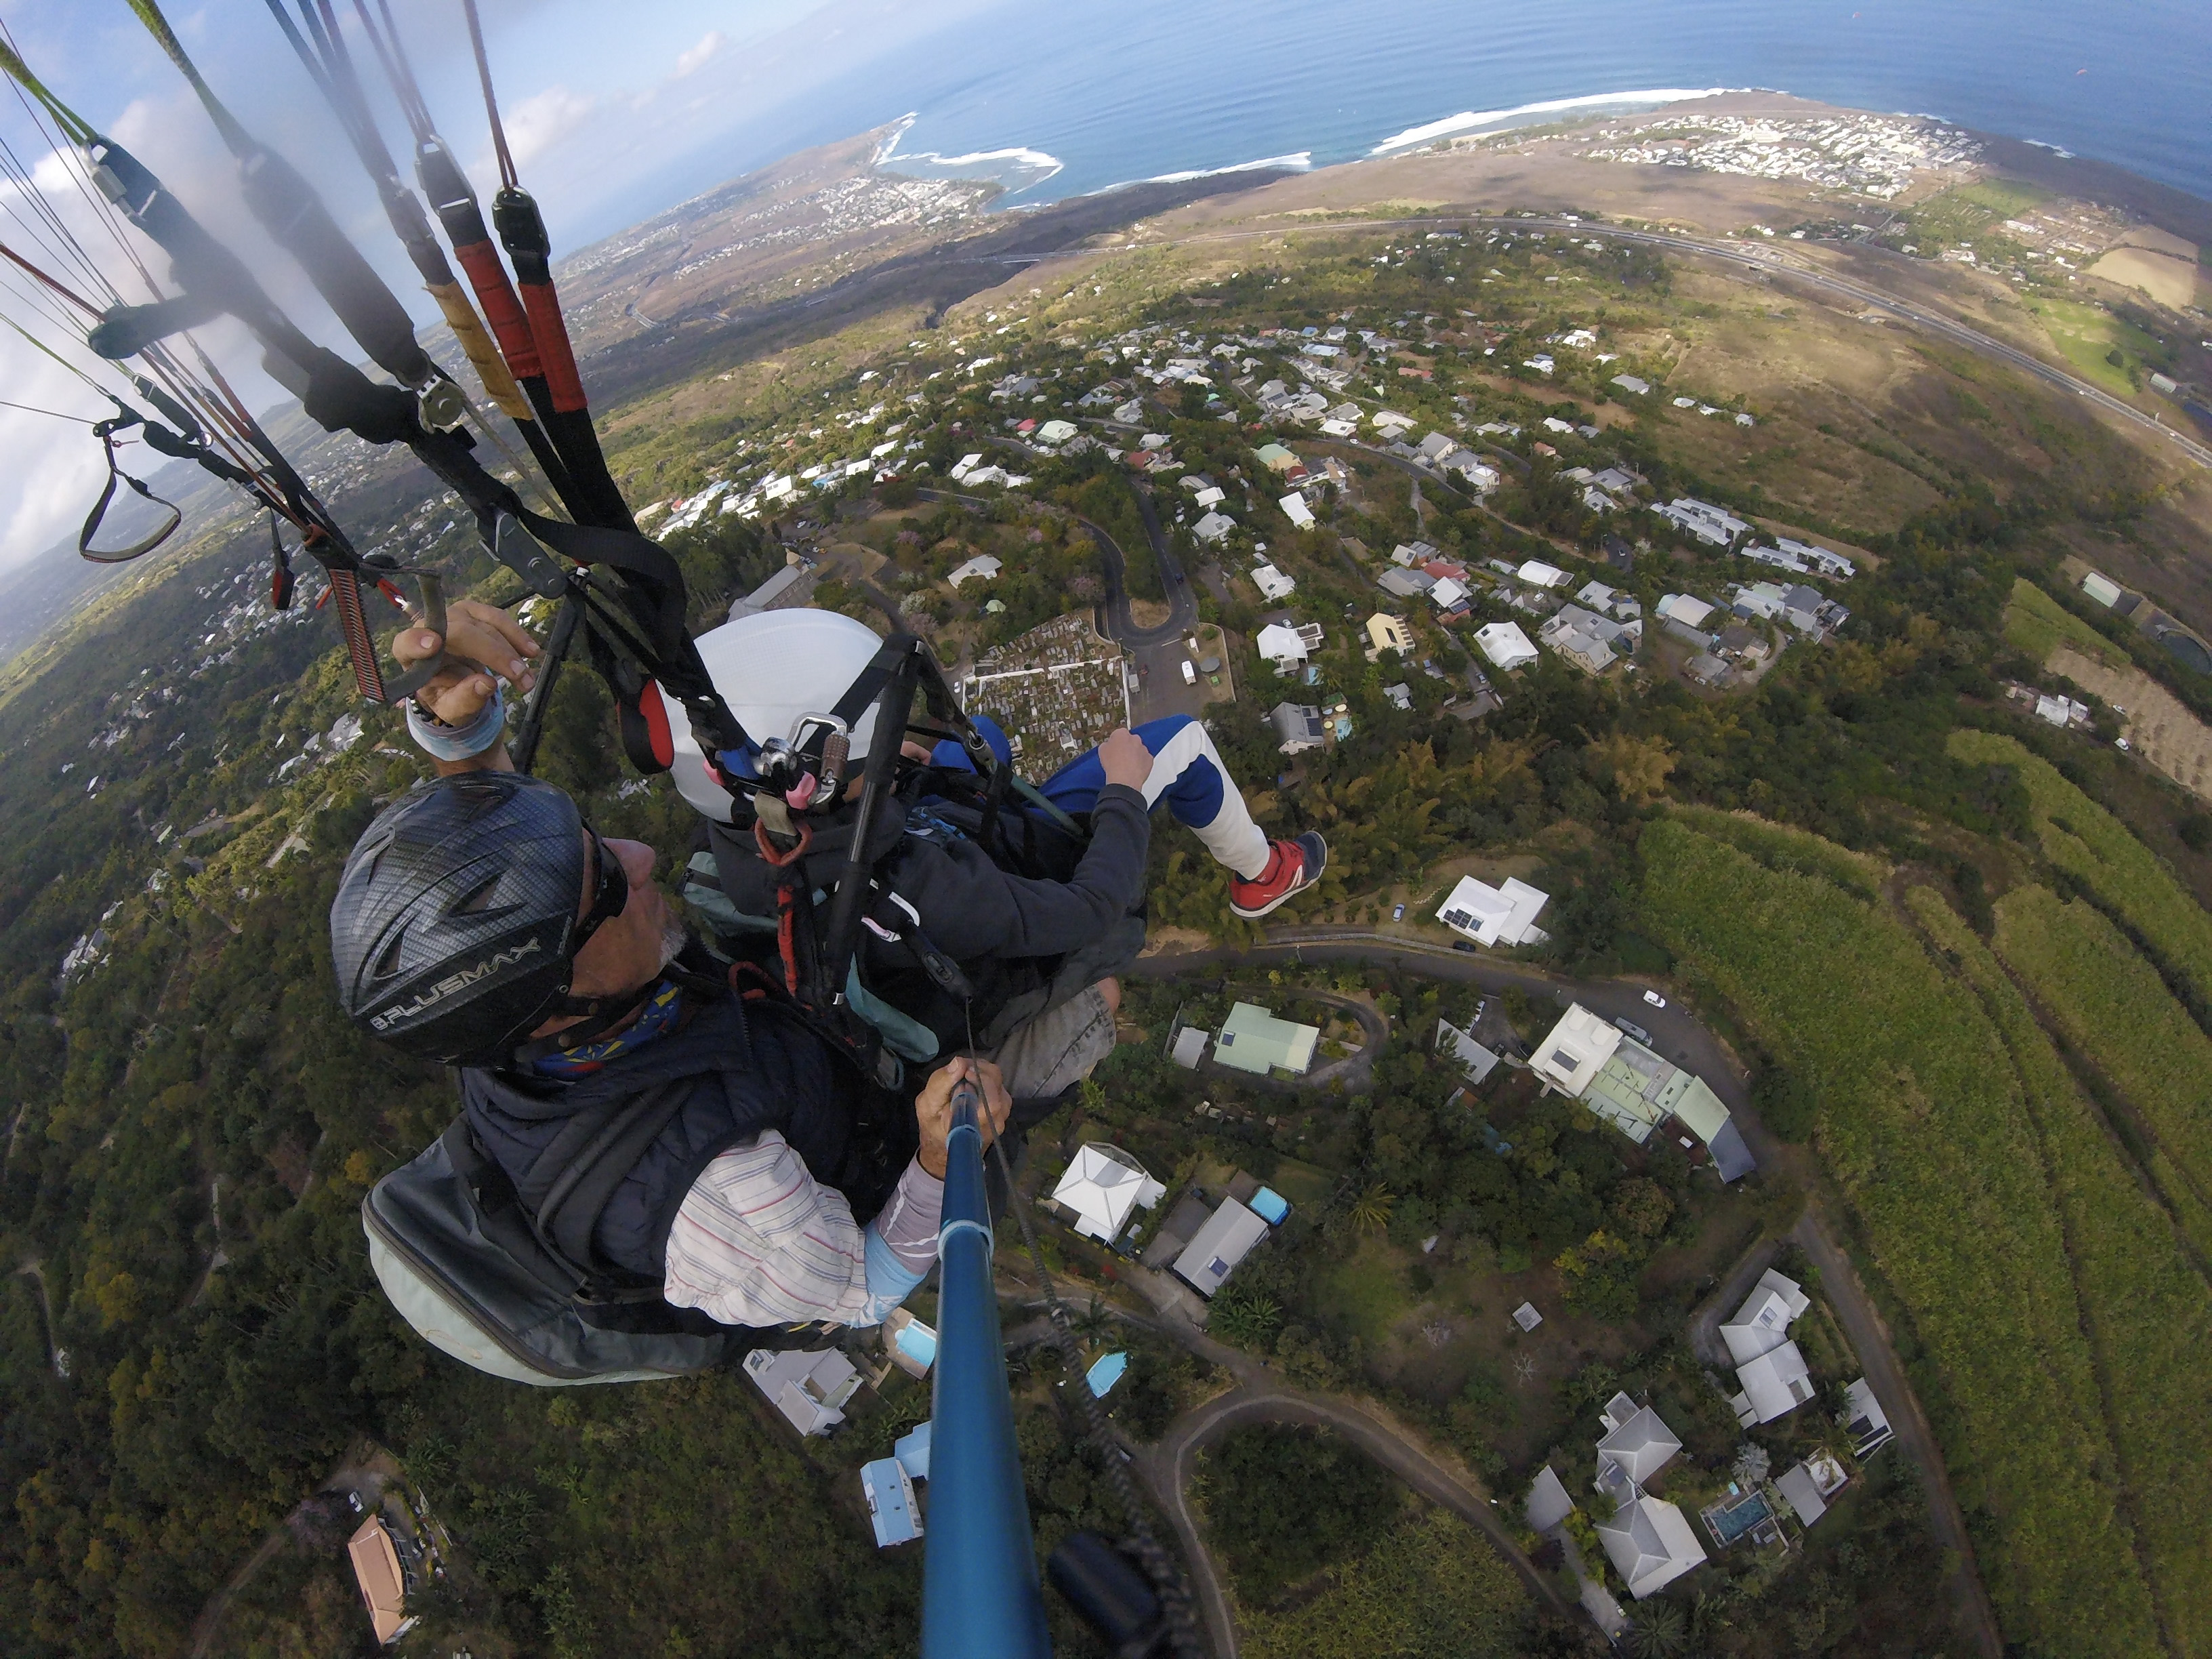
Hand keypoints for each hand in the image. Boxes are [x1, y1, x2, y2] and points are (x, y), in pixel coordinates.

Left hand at [395, 598, 541, 726]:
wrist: (454, 680)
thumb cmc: (446, 694)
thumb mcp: (452, 709)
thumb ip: (465, 699)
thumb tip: (488, 684)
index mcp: (410, 652)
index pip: (409, 643)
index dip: (419, 642)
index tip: (433, 645)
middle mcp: (428, 626)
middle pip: (463, 632)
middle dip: (495, 653)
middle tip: (520, 677)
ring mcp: (452, 615)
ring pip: (486, 624)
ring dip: (513, 648)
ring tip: (528, 675)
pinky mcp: (473, 611)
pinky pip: (498, 618)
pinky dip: (517, 635)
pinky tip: (531, 652)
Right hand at [914, 1056, 1011, 1178]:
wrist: (944, 1149)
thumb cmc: (933, 1127)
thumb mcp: (926, 1105)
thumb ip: (940, 1084)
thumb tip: (959, 1062)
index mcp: (977, 1125)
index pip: (992, 1101)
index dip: (980, 1080)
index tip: (963, 1071)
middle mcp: (995, 1121)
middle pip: (997, 1085)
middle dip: (978, 1070)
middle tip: (960, 1071)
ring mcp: (1002, 1115)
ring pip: (999, 1083)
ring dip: (981, 1073)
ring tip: (963, 1077)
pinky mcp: (1003, 1109)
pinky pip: (998, 1087)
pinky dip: (985, 1079)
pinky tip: (971, 1083)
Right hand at [1097, 727, 1152, 791]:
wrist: (1124, 779)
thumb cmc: (1113, 765)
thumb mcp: (1102, 751)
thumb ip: (1107, 745)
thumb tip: (1108, 746)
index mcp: (1121, 734)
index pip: (1118, 734)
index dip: (1115, 742)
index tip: (1113, 747)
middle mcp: (1134, 739)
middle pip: (1130, 740)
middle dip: (1126, 747)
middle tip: (1120, 757)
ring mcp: (1143, 749)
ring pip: (1138, 750)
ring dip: (1134, 755)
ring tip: (1126, 766)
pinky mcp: (1149, 759)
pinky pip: (1145, 759)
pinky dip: (1141, 763)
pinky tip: (1134, 769)